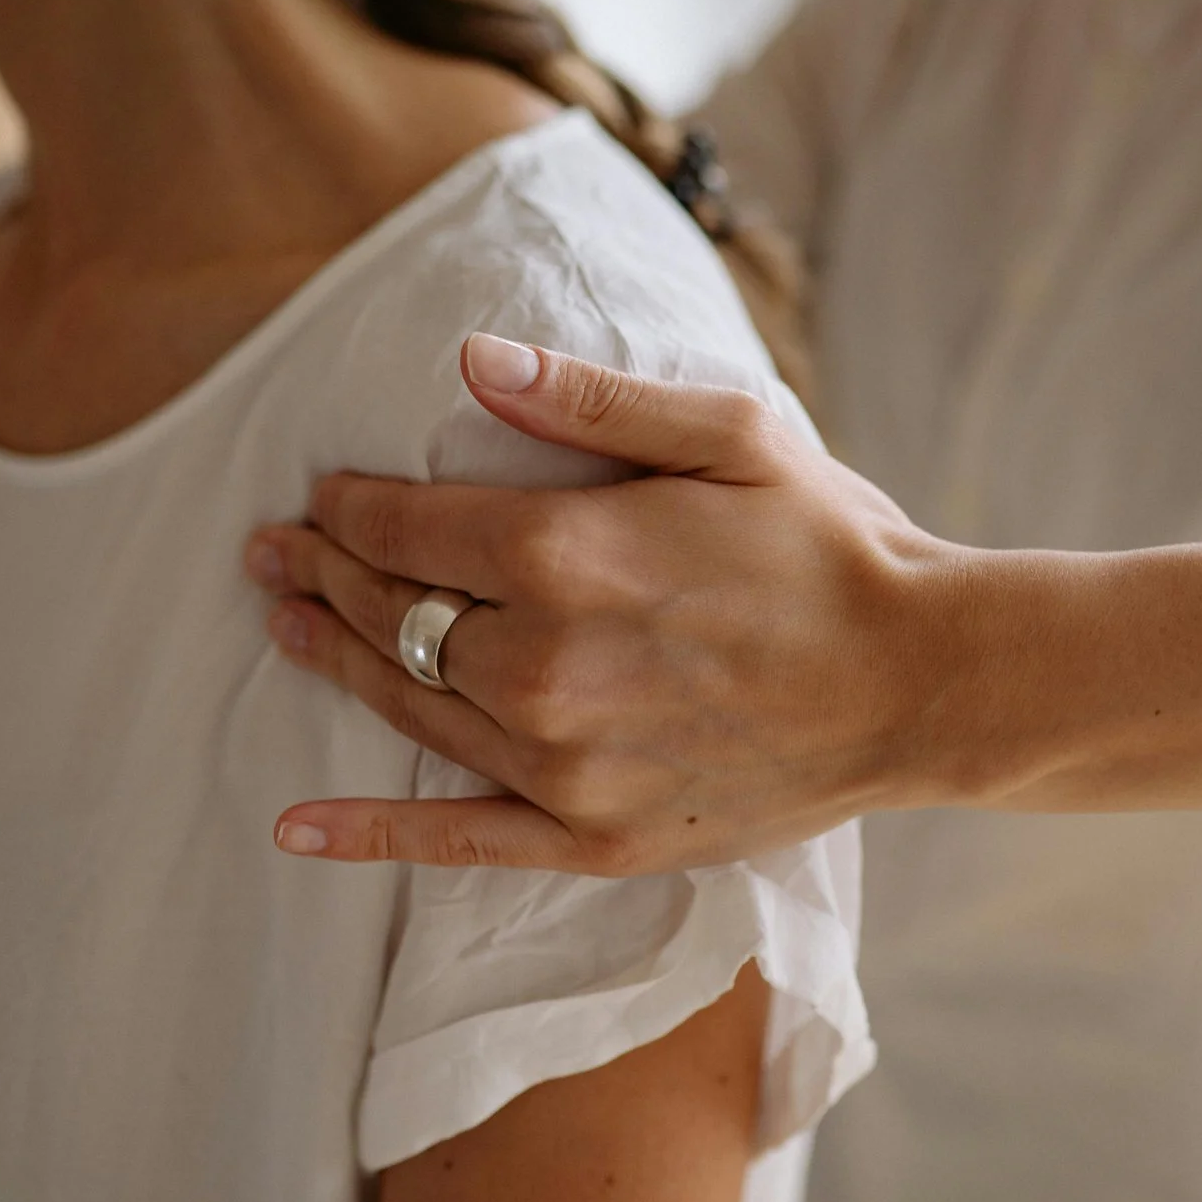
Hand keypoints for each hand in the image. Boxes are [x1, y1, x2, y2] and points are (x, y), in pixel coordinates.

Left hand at [246, 335, 979, 873]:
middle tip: (280, 547)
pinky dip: (369, 835)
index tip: (326, 491)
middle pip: (394, 613)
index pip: (409, 525)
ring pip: (410, 706)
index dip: (352, 506)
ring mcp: (565, 764)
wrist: (921, 682)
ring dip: (336, 658)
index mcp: (569, 555)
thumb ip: (591, 400)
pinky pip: (456, 840)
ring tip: (288, 623)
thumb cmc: (831, 544)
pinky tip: (295, 827)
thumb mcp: (730, 434)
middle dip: (327, 571)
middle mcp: (545, 667)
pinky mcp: (594, 838)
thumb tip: (469, 362)